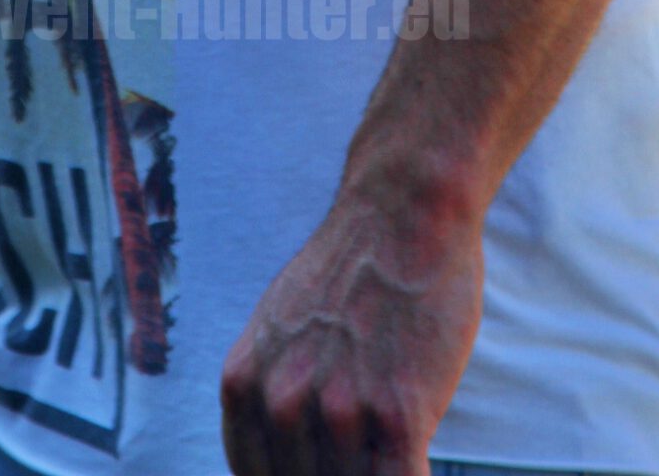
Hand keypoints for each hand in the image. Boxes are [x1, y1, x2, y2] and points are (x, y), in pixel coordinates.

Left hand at [220, 187, 483, 473]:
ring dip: (378, 464)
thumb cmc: (355, 270)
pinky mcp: (398, 416)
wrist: (406, 209)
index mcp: (244, 383)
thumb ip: (272, 389)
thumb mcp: (282, 326)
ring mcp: (340, 411)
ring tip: (395, 416)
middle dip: (339, 466)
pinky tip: (414, 453)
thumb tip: (280, 449)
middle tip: (365, 426)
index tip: (325, 454)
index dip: (295, 474)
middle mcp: (281, 402)